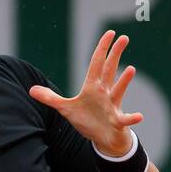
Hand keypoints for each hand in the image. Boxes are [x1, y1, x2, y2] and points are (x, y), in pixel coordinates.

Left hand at [28, 30, 142, 154]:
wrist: (103, 138)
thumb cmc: (88, 120)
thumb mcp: (66, 109)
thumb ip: (50, 98)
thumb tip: (31, 90)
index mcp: (92, 88)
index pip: (97, 64)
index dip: (102, 48)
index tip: (110, 33)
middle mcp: (104, 93)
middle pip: (110, 70)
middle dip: (115, 54)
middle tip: (124, 38)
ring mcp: (112, 106)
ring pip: (118, 91)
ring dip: (124, 82)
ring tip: (132, 69)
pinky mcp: (117, 121)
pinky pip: (125, 119)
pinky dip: (132, 118)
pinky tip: (139, 116)